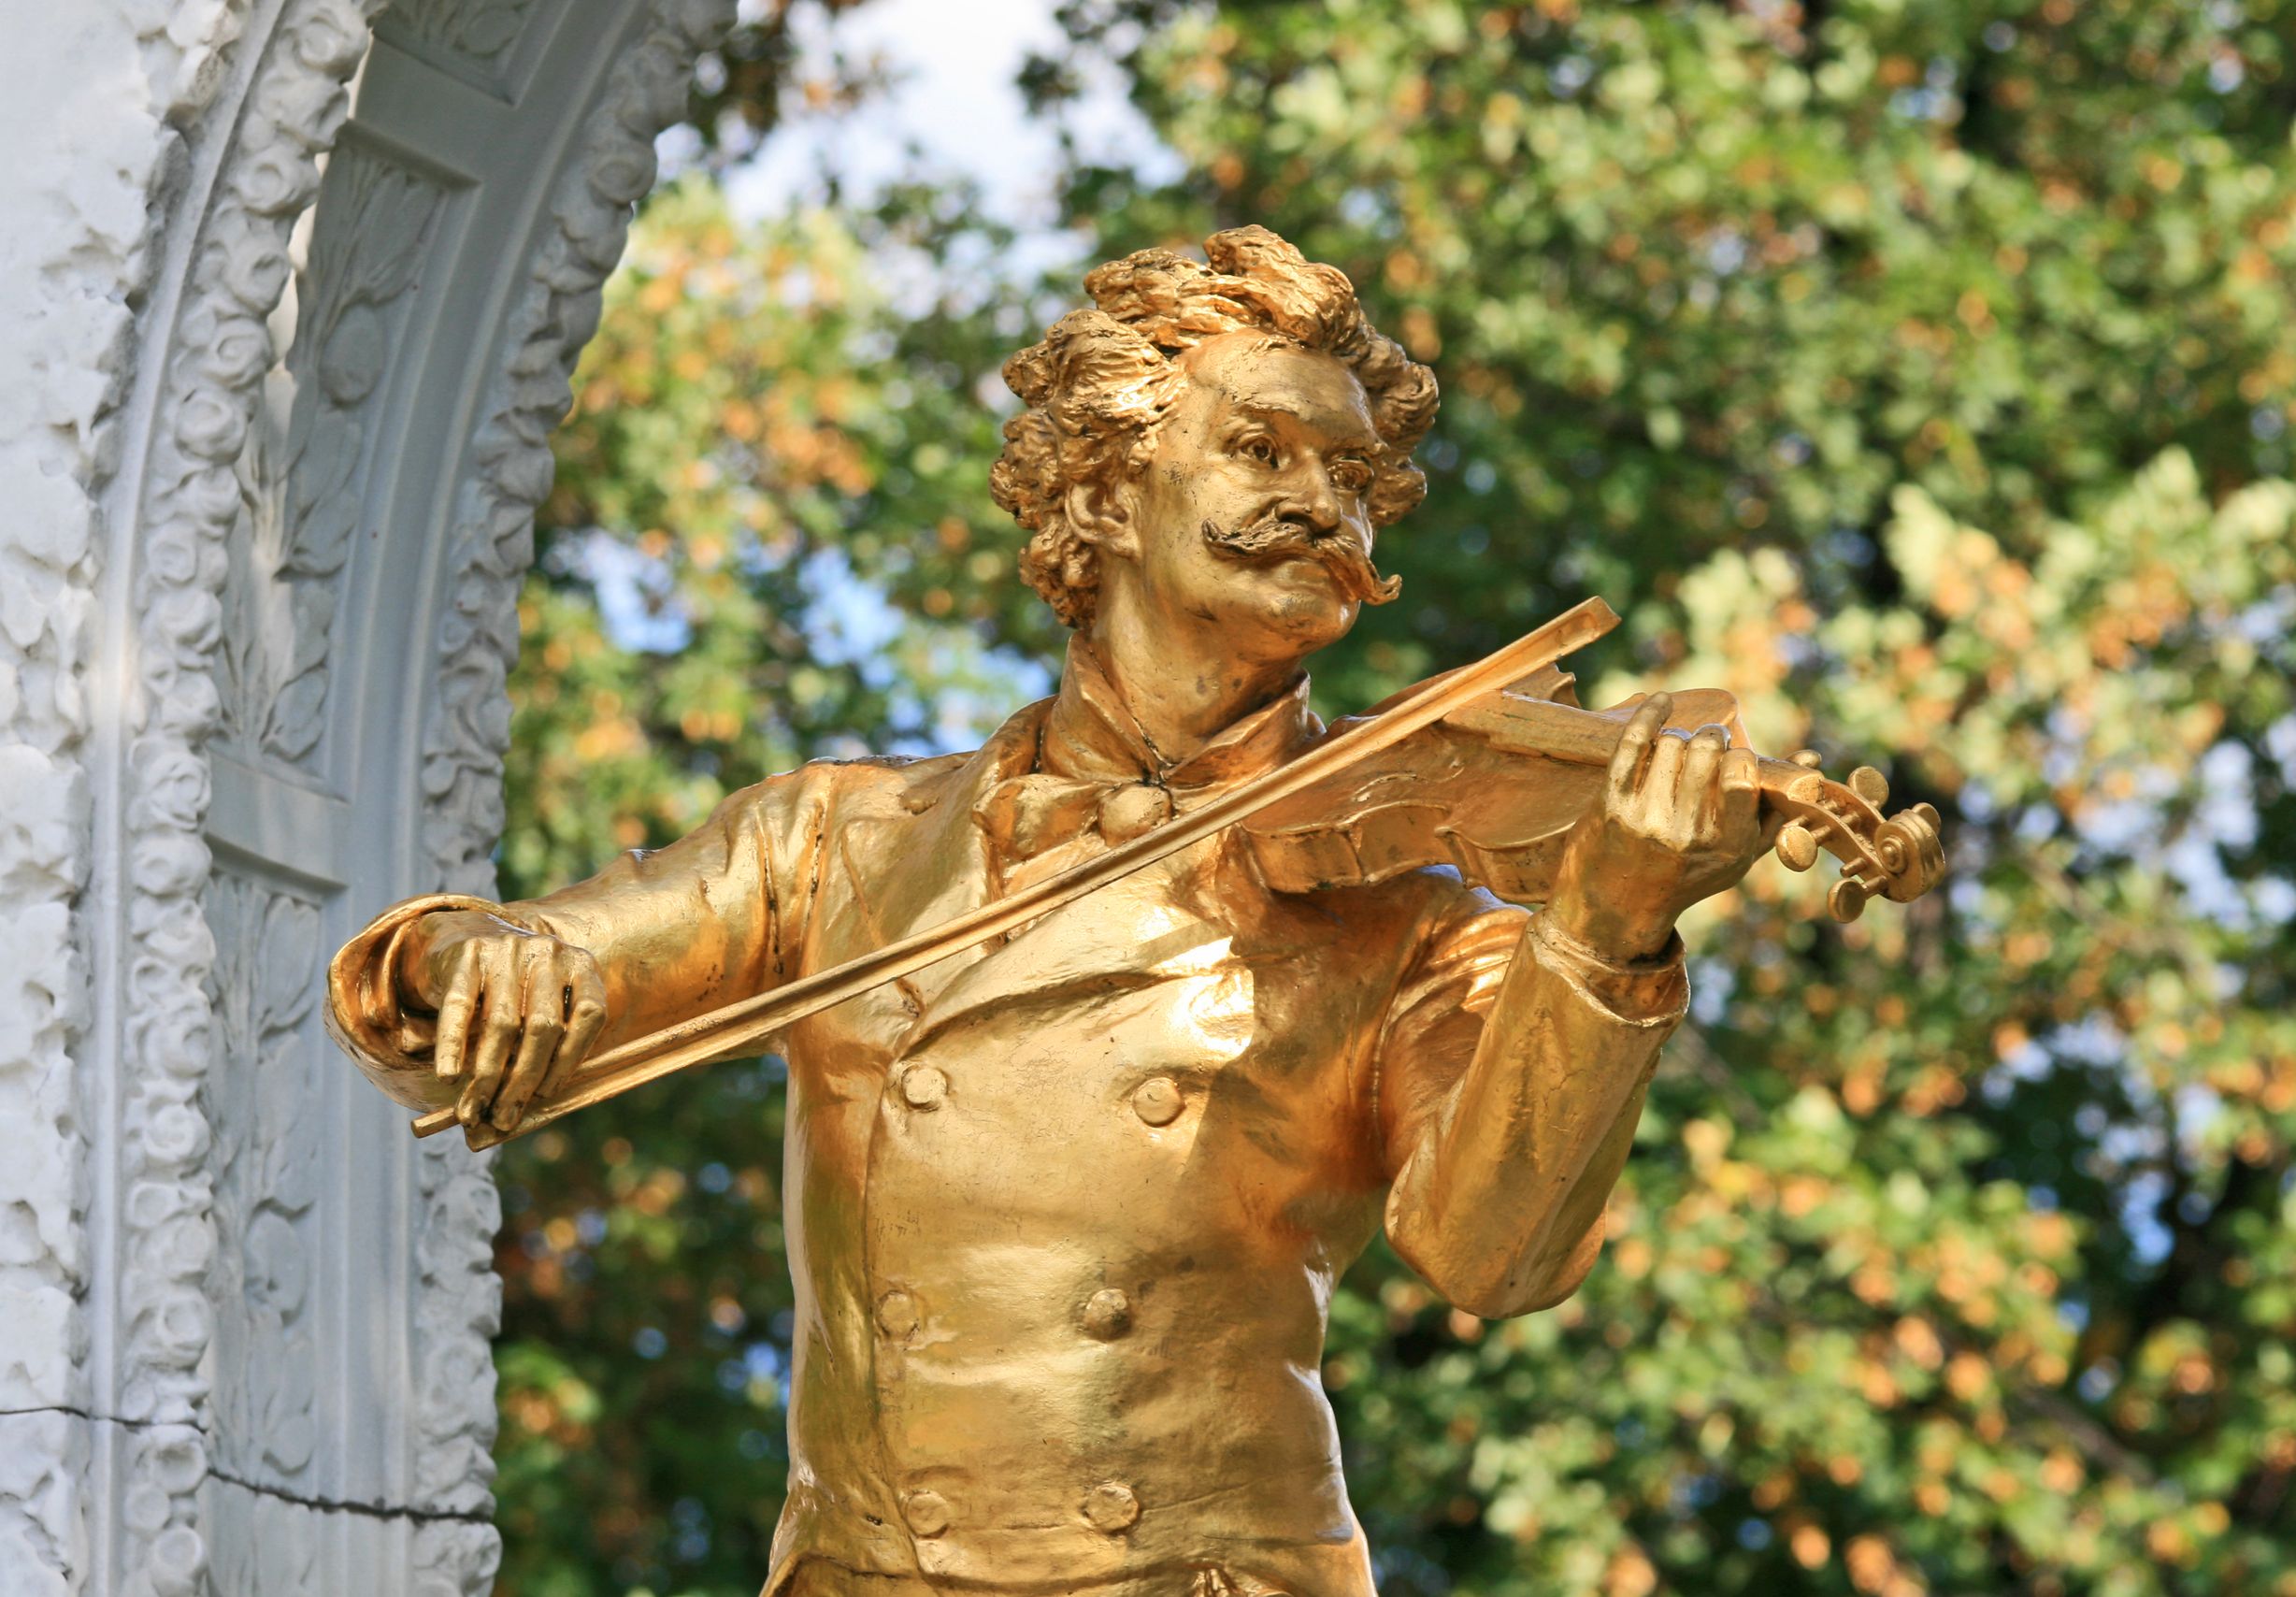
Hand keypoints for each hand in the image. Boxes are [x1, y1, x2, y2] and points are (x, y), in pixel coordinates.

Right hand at [398, 910, 608, 1133]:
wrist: (468, 937)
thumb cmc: (518, 992)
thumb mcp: (545, 1006)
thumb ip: (550, 1047)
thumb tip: (532, 1108)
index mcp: (582, 965)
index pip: (590, 1015)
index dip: (570, 1060)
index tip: (546, 1095)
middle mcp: (549, 952)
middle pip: (543, 1026)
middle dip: (523, 1080)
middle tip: (504, 1117)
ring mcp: (510, 949)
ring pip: (502, 1023)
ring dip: (488, 1075)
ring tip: (474, 1110)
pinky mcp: (470, 953)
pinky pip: (460, 1007)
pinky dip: (452, 1046)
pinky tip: (449, 1076)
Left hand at [1543, 694, 1767, 961]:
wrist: (1619, 906)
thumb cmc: (1689, 874)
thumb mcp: (1740, 854)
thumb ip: (1776, 808)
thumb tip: (1811, 759)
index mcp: (1727, 845)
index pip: (1742, 775)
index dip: (1740, 756)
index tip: (1735, 759)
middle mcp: (1687, 832)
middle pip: (1706, 750)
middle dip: (1712, 738)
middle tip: (1710, 744)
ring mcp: (1646, 817)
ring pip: (1671, 743)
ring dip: (1679, 737)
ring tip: (1680, 751)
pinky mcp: (1611, 803)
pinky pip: (1633, 743)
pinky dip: (1650, 714)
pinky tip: (1662, 701)